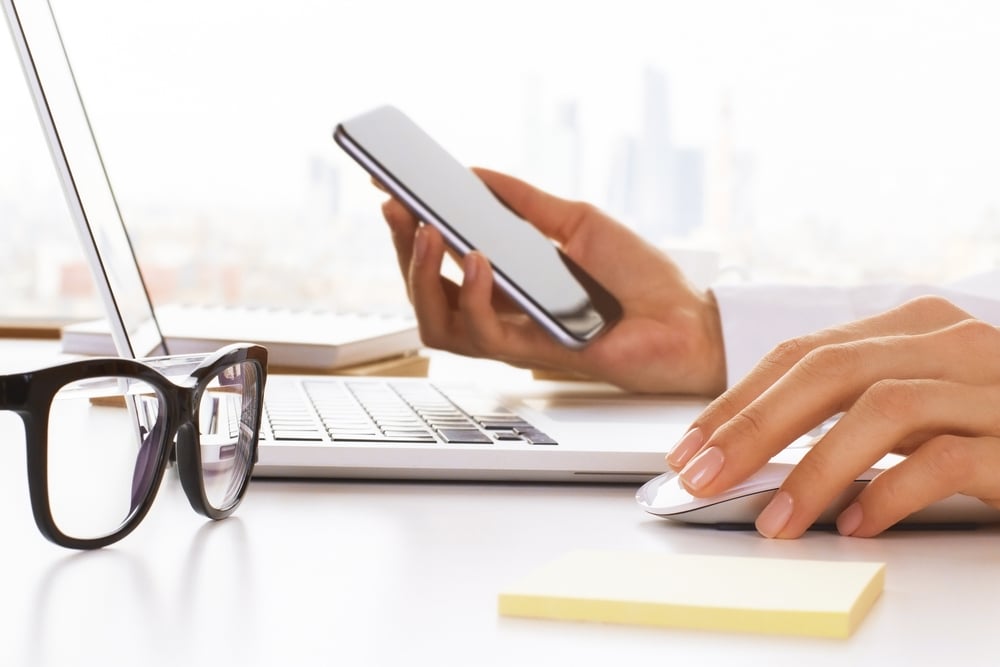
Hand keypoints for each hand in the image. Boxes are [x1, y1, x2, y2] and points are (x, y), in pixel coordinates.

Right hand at [379, 168, 725, 394]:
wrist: (687, 318)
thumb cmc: (641, 277)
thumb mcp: (575, 221)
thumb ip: (522, 201)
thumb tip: (472, 171)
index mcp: (507, 281)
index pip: (441, 261)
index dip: (409, 230)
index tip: (389, 190)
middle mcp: (502, 311)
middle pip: (426, 293)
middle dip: (403, 249)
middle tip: (397, 207)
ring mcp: (514, 335)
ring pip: (438, 321)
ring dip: (422, 275)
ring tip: (427, 229)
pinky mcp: (534, 353)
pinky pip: (483, 333)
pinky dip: (471, 295)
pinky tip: (479, 258)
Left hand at [666, 295, 999, 537]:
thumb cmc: (992, 425)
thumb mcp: (914, 405)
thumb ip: (849, 413)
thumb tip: (748, 453)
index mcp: (913, 327)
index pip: (802, 354)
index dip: (738, 401)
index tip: (690, 447)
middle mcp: (952, 342)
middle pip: (829, 370)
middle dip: (754, 427)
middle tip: (703, 478)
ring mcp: (993, 386)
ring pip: (885, 409)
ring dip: (815, 468)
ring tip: (776, 520)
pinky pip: (950, 457)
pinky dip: (895, 491)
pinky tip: (860, 523)